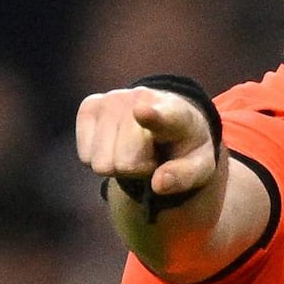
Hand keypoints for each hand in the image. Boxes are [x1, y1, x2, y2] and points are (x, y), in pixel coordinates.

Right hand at [72, 83, 220, 208]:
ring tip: (135, 150)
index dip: (150, 116)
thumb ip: (183, 177)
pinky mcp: (90, 105)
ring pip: (101, 163)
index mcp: (176, 114)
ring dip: (118, 165)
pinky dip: (100, 159)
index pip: (161, 117)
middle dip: (136, 170)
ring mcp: (113, 99)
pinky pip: (85, 156)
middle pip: (124, 163)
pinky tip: (116, 144)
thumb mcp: (199, 167)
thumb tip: (159, 184)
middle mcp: (142, 99)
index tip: (142, 111)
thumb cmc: (183, 148)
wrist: (168, 120)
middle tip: (151, 157)